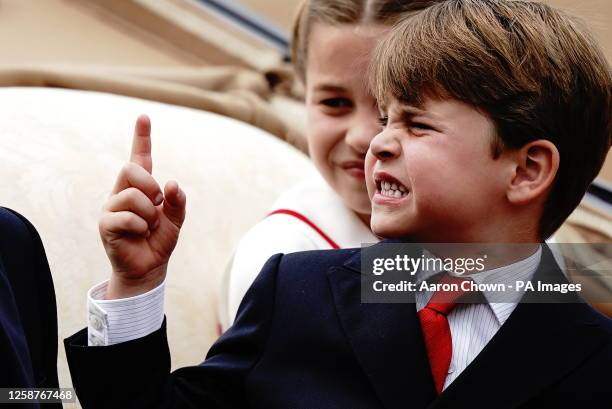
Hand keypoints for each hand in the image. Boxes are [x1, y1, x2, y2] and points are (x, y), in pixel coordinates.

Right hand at [99, 115, 185, 298]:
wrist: (149, 267)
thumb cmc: (159, 241)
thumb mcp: (176, 220)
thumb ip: (177, 202)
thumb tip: (172, 184)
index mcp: (140, 188)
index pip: (140, 158)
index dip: (142, 138)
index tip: (144, 117)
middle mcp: (122, 192)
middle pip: (129, 169)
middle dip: (149, 186)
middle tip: (157, 204)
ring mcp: (111, 207)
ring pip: (132, 196)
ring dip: (149, 214)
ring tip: (148, 227)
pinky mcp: (106, 224)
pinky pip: (126, 217)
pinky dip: (141, 227)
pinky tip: (140, 234)